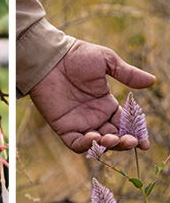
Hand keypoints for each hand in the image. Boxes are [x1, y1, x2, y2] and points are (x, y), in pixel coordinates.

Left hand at [29, 40, 154, 152]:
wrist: (50, 58)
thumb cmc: (77, 56)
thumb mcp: (107, 62)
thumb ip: (127, 74)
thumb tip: (152, 81)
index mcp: (106, 104)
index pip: (125, 124)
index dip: (135, 134)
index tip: (144, 143)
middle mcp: (94, 116)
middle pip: (113, 137)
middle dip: (123, 142)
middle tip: (130, 140)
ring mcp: (79, 123)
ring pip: (97, 143)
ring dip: (107, 145)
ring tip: (112, 138)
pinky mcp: (63, 127)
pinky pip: (75, 143)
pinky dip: (86, 145)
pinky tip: (94, 138)